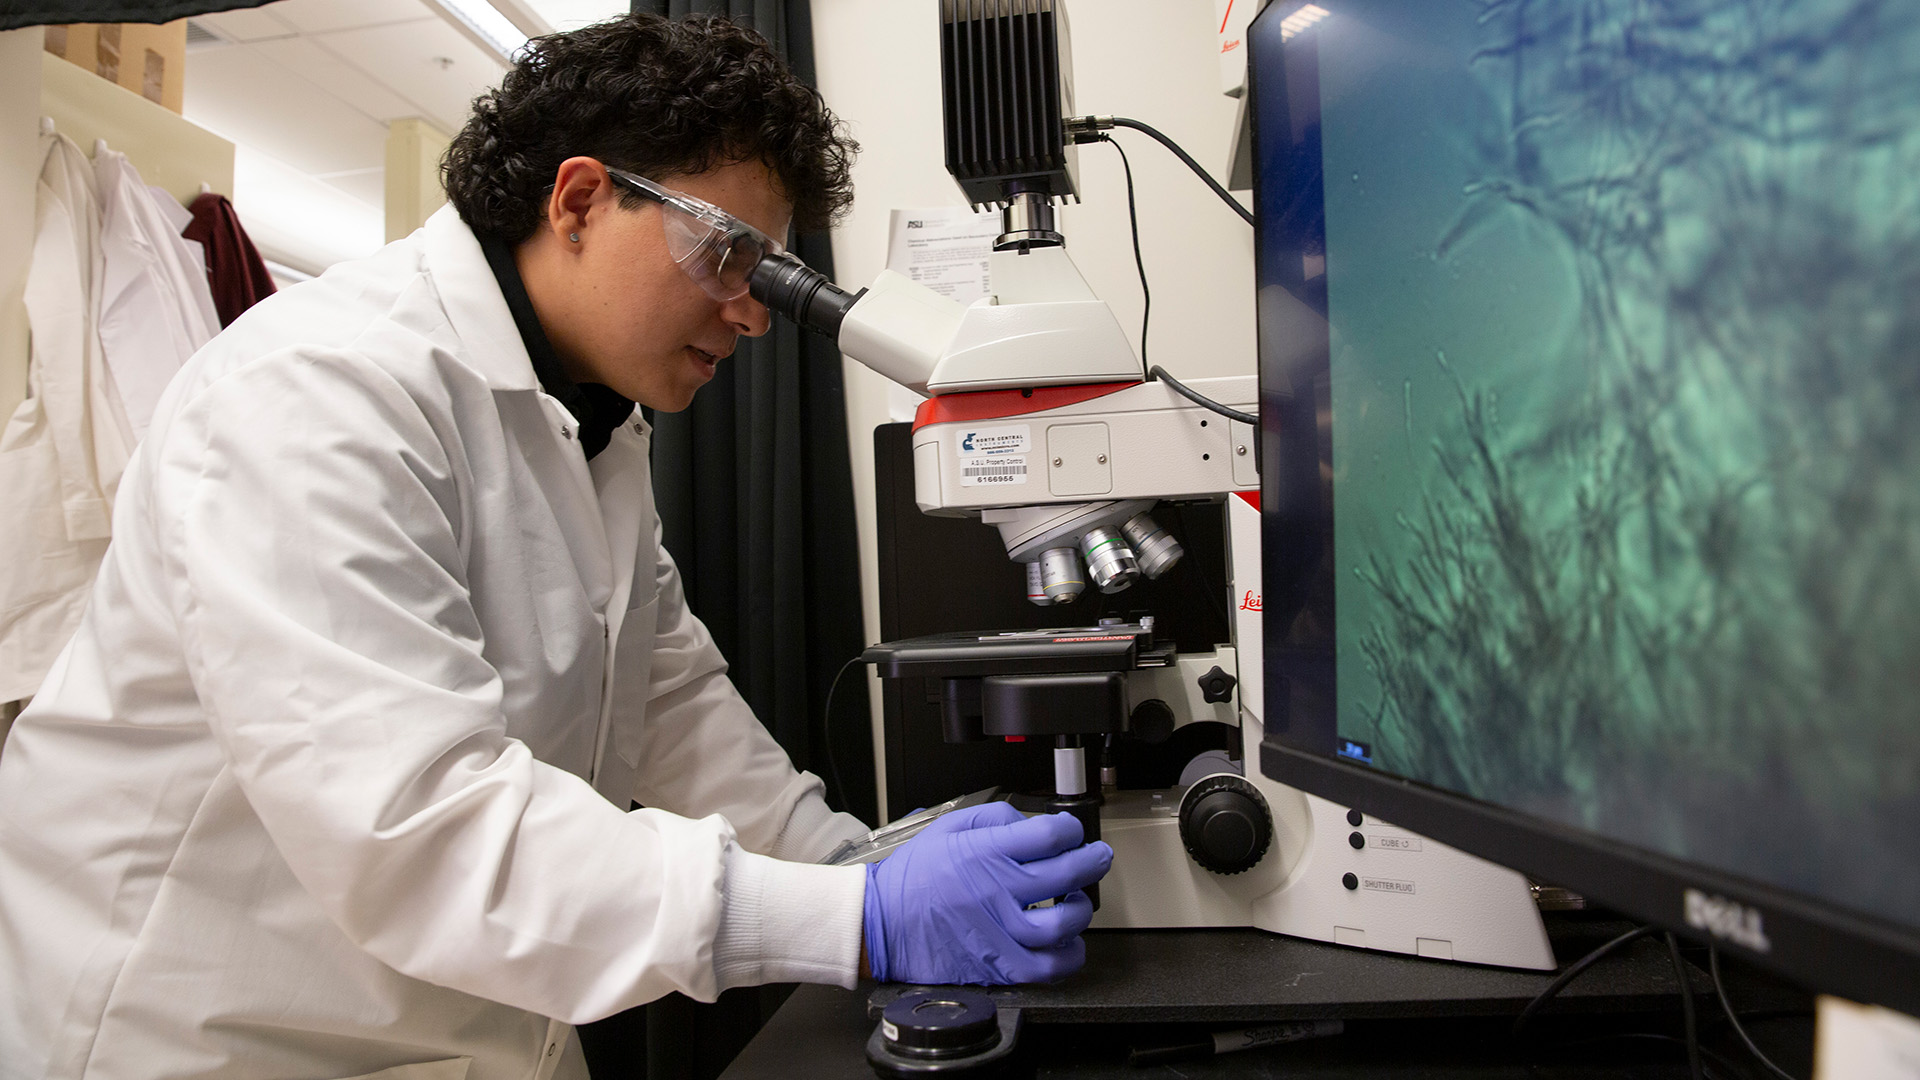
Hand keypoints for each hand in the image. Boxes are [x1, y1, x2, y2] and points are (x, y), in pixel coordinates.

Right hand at [862, 802, 1113, 984]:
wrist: (882, 923)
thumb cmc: (914, 877)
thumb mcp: (948, 826)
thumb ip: (995, 818)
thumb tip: (1032, 823)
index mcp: (985, 853)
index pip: (1050, 836)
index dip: (1072, 830)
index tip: (1072, 832)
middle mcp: (996, 891)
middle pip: (1067, 874)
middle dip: (1093, 860)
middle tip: (1097, 857)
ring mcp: (1000, 932)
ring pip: (1063, 924)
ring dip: (1081, 909)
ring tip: (1076, 901)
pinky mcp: (998, 965)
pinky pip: (1048, 968)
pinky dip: (1068, 956)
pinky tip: (1067, 942)